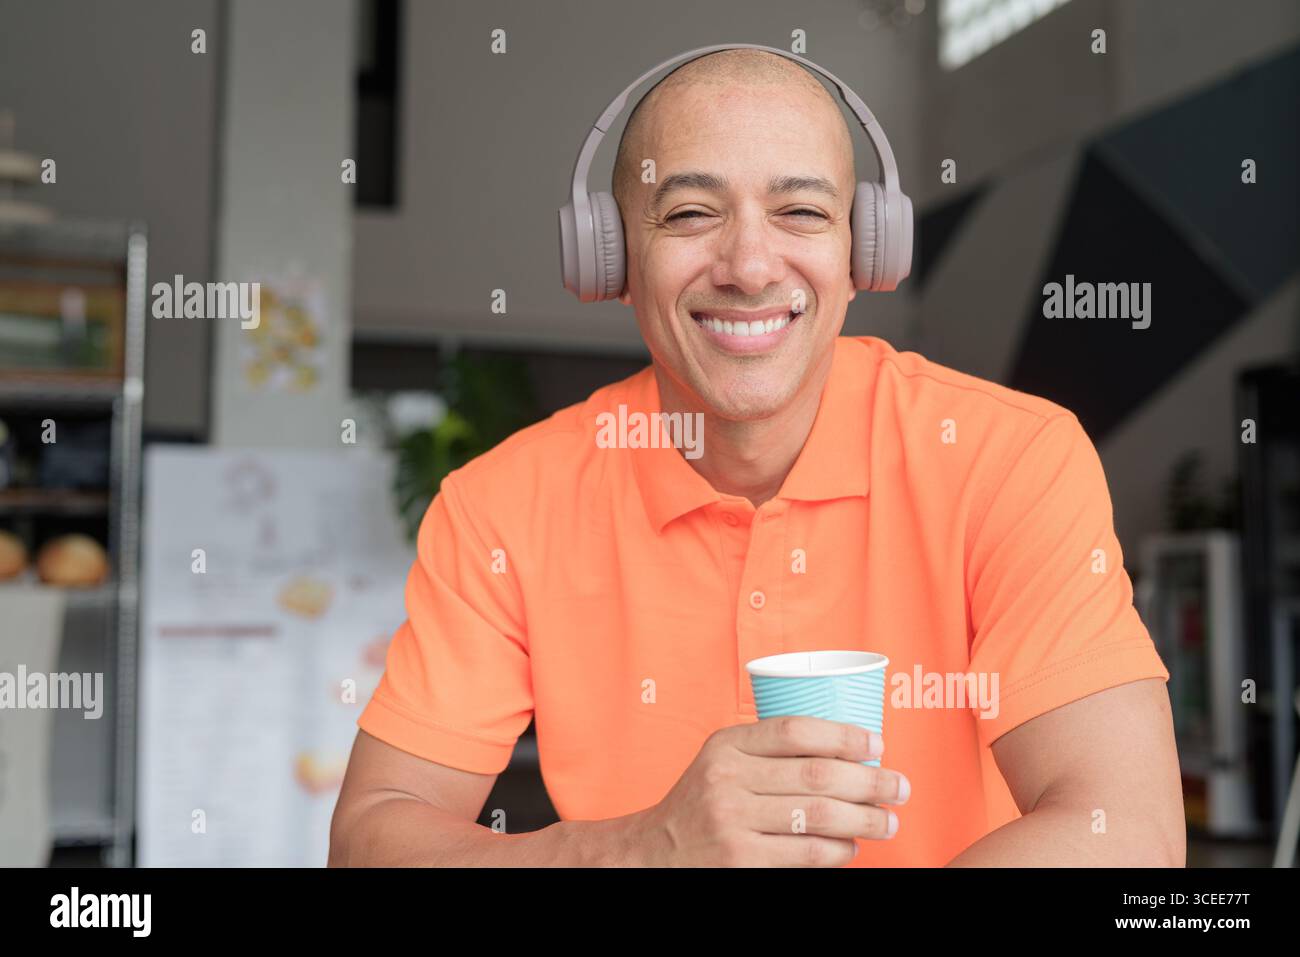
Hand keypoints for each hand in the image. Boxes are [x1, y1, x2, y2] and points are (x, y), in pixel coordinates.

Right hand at [625, 715, 909, 865]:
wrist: (656, 850)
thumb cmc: (704, 800)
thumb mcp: (722, 760)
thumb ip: (768, 749)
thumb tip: (849, 750)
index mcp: (725, 746)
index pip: (794, 731)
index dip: (843, 735)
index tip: (877, 743)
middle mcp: (726, 781)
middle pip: (816, 776)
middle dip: (870, 781)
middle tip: (900, 787)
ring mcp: (733, 823)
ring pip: (818, 817)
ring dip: (865, 819)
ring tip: (889, 821)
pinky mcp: (741, 861)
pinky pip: (806, 854)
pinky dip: (839, 851)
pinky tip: (853, 846)